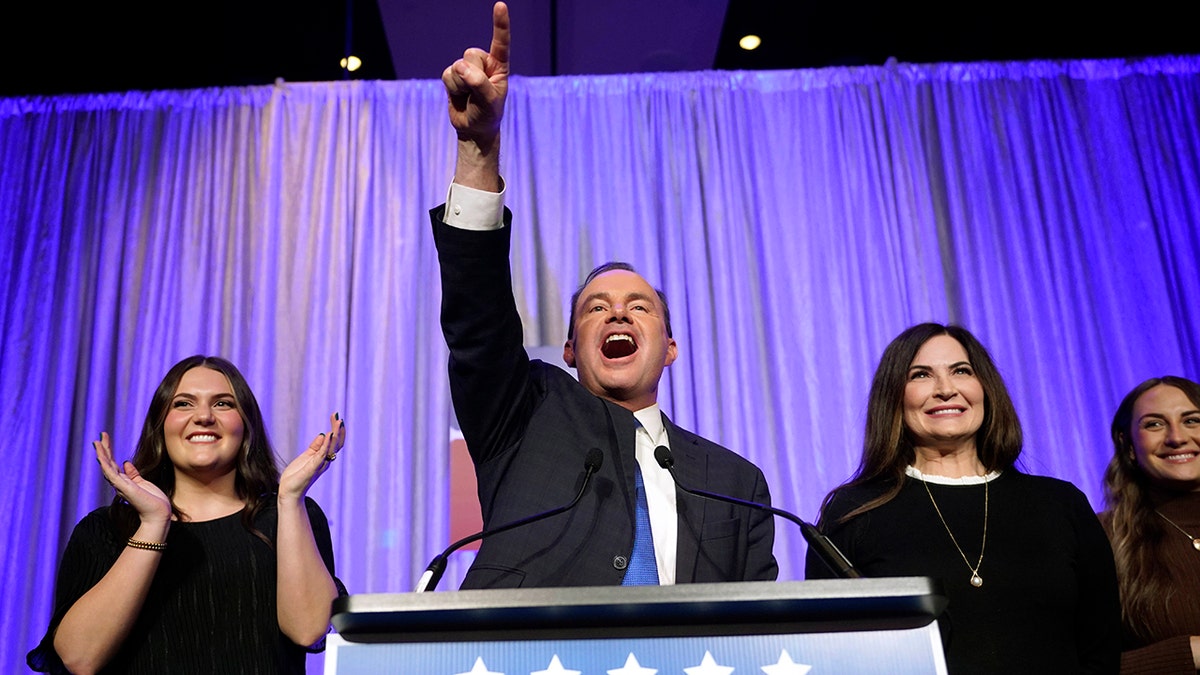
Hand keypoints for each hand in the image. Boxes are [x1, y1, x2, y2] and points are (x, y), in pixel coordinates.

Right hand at [94, 432, 170, 523]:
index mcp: (124, 481)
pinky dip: (106, 465)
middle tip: (100, 435)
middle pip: (108, 463)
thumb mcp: (143, 482)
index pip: (113, 463)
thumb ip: (133, 473)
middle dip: (104, 449)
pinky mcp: (125, 488)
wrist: (158, 514)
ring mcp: (121, 485)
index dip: (108, 451)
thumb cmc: (153, 501)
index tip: (104, 438)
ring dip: (102, 455)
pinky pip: (112, 475)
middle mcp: (120, 483)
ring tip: (97, 442)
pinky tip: (101, 457)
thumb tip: (126, 462)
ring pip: (107, 467)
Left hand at [279, 412, 345, 500]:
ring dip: (335, 435)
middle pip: (337, 443)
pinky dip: (326, 444)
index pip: (335, 442)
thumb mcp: (306, 456)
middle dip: (338, 430)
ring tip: (337, 422)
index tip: (335, 417)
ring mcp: (320, 464)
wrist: (288, 491)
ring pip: (332, 448)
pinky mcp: (312, 468)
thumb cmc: (296, 475)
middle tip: (337, 416)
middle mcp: (325, 461)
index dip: (337, 430)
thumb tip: (323, 434)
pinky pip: (322, 455)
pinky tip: (327, 435)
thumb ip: (315, 446)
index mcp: (323, 457)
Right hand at [442, 1, 509, 145]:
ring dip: (461, 86)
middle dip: (472, 76)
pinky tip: (459, 95)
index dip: (500, 24)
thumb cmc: (487, 115)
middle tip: (477, 94)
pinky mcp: (453, 75)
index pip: (501, 42)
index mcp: (499, 65)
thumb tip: (460, 67)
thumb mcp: (489, 102)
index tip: (500, 5)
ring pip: (457, 66)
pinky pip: (447, 75)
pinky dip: (452, 88)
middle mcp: (483, 63)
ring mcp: (467, 68)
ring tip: (468, 97)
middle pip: (471, 55)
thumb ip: (479, 84)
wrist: (473, 128)